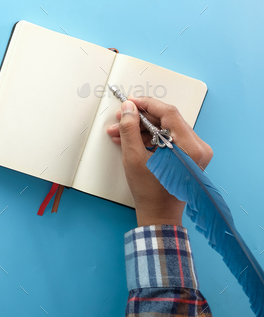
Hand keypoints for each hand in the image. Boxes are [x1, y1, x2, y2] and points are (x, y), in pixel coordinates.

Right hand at [106, 96, 212, 226]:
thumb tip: (129, 108)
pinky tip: (131, 139)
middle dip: (140, 118)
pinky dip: (150, 137)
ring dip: (142, 128)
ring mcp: (195, 152)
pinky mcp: (189, 156)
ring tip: (120, 132)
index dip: (147, 104)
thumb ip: (130, 129)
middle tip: (121, 117)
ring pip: (166, 128)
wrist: (159, 214)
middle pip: (167, 120)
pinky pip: (168, 138)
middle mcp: (198, 147)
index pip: (169, 113)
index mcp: (189, 147)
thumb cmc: (149, 192)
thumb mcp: (133, 158)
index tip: (130, 102)